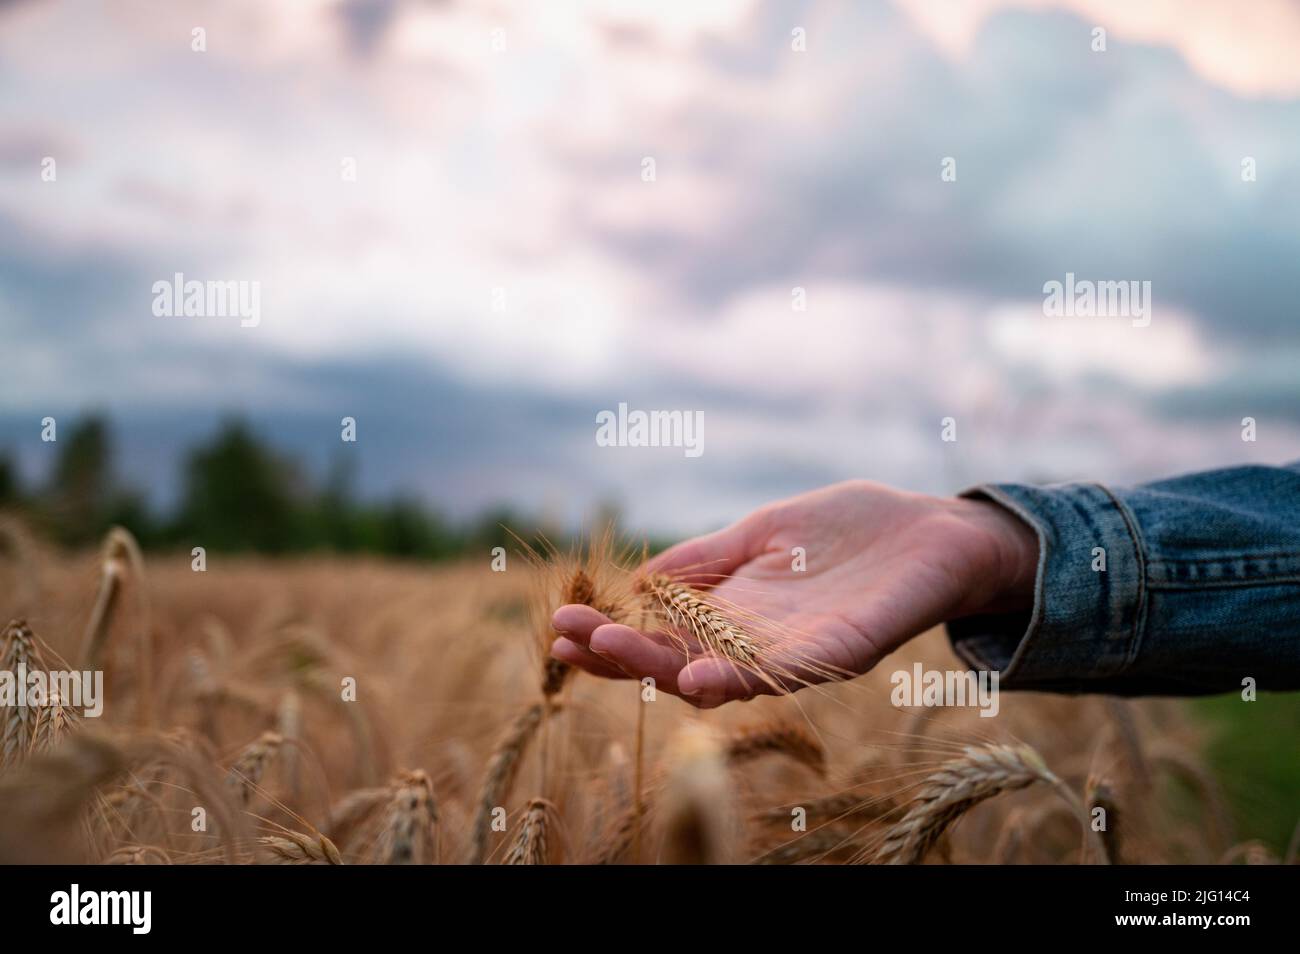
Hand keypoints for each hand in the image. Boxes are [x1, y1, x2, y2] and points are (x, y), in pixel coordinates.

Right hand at [551, 480, 1037, 707]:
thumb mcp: (762, 533)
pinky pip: (787, 673)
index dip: (612, 636)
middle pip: (678, 663)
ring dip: (667, 672)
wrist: (937, 532)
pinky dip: (740, 681)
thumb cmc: (850, 531)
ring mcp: (798, 651)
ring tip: (616, 654)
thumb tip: (638, 579)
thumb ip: (707, 559)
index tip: (561, 624)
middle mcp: (758, 644)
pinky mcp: (843, 649)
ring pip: (722, 677)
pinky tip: (700, 678)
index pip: (661, 637)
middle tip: (568, 642)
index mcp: (735, 616)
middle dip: (621, 656)